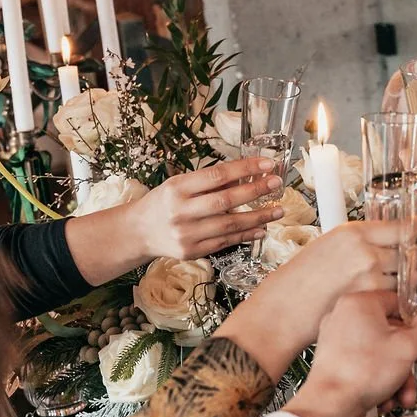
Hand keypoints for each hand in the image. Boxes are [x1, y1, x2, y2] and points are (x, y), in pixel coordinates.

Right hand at [123, 158, 283, 259]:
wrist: (139, 231)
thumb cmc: (164, 203)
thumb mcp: (180, 185)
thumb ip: (211, 182)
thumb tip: (248, 172)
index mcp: (177, 188)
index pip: (217, 175)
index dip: (245, 168)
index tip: (267, 164)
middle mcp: (181, 211)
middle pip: (226, 201)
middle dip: (256, 190)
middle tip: (277, 184)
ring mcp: (186, 234)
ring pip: (230, 225)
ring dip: (259, 217)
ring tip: (278, 210)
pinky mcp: (192, 252)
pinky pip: (225, 242)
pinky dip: (246, 235)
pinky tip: (261, 229)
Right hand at [214, 218, 416, 377]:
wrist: (284, 308)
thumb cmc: (301, 278)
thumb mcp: (328, 246)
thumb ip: (358, 242)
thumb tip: (385, 240)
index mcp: (354, 233)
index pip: (402, 227)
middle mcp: (366, 253)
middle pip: (409, 253)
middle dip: (416, 259)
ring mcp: (370, 279)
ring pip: (405, 279)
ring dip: (408, 283)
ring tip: (404, 287)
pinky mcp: (370, 302)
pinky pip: (395, 299)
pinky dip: (398, 301)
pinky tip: (392, 303)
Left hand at [286, 290, 416, 416]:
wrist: (329, 409)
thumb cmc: (363, 372)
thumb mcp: (408, 347)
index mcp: (360, 304)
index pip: (400, 303)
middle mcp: (346, 318)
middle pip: (395, 332)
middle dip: (416, 357)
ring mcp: (339, 342)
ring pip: (384, 354)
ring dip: (402, 377)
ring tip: (406, 396)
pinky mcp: (338, 364)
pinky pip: (368, 366)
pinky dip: (382, 382)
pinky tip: (389, 400)